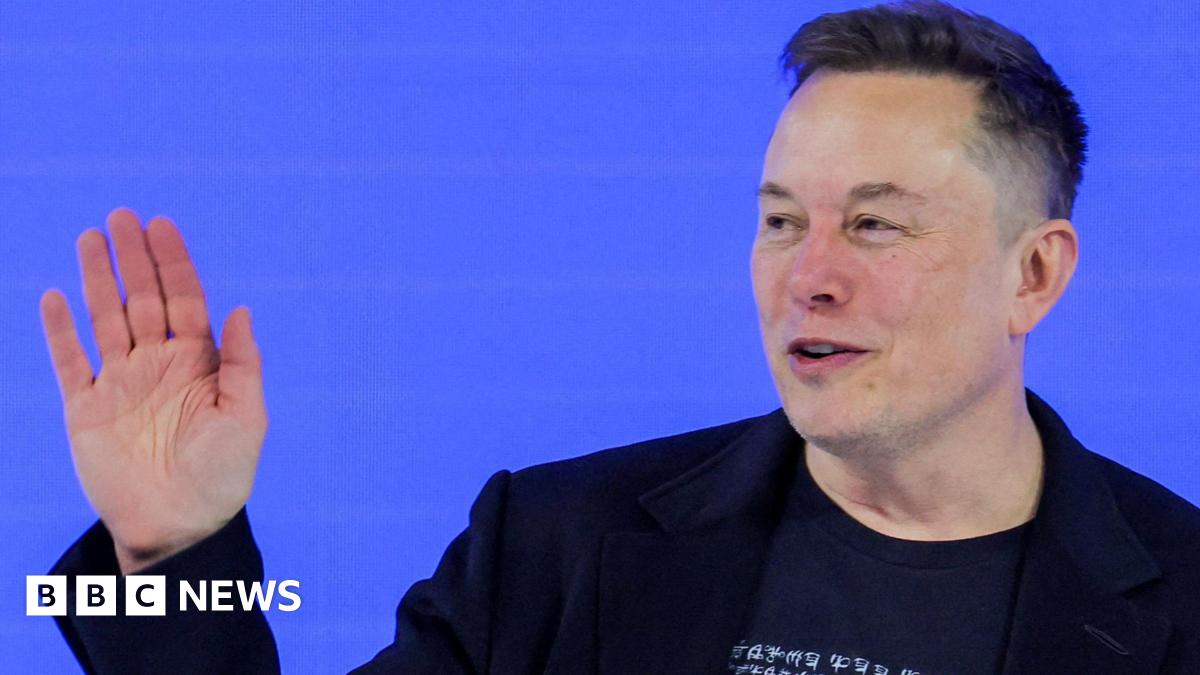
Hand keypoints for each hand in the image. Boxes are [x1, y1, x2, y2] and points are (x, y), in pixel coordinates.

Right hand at [40, 208, 266, 573]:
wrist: (178, 528)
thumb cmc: (222, 477)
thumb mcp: (246, 418)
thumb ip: (242, 364)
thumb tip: (240, 309)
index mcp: (199, 364)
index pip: (185, 300)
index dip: (174, 263)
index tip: (162, 226)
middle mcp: (158, 366)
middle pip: (143, 299)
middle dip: (134, 258)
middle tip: (123, 216)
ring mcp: (121, 384)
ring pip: (106, 319)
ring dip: (98, 279)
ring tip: (91, 237)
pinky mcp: (88, 410)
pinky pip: (70, 362)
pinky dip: (60, 331)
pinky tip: (55, 296)